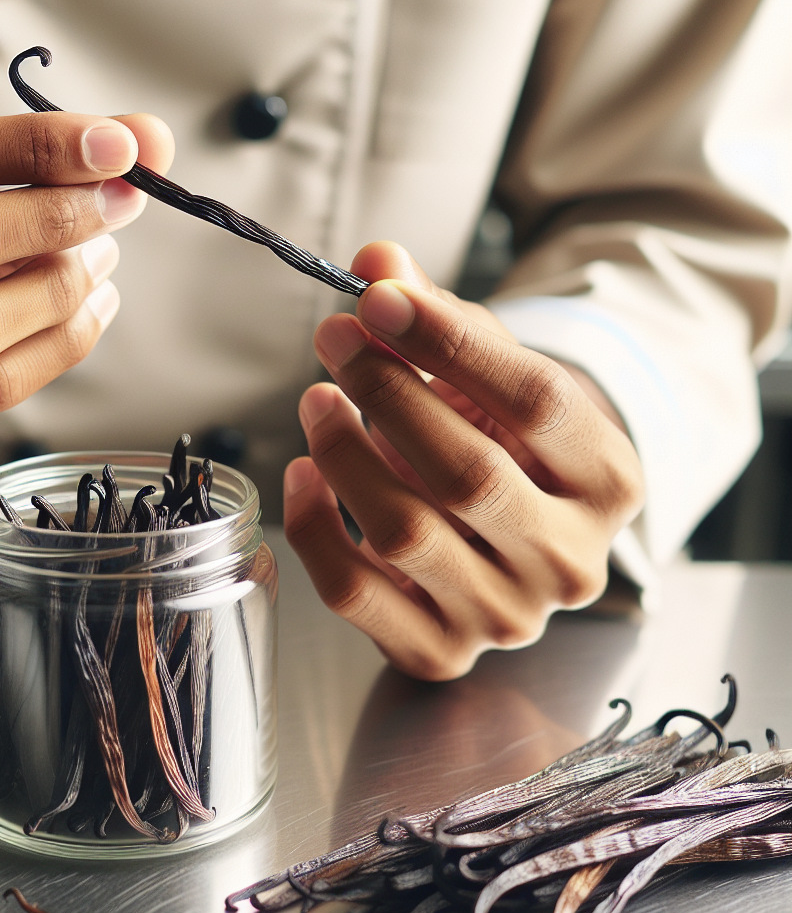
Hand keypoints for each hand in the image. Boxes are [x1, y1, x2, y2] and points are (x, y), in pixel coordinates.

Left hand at [284, 242, 643, 680]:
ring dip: (342, 452)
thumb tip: (375, 261)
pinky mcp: (440, 651)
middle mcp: (570, 561)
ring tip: (316, 400)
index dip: (449, 342)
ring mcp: (506, 617)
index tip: (378, 298)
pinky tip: (302, 472)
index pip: (538, 403)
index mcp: (610, 483)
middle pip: (468, 474)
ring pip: (403, 533)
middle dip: (386, 393)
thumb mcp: (494, 376)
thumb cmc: (506, 442)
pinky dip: (312, 526)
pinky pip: (354, 592)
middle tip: (334, 340)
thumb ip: (442, 318)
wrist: (510, 533)